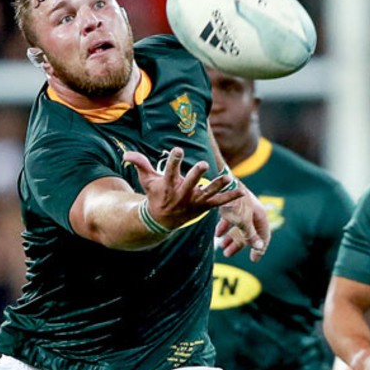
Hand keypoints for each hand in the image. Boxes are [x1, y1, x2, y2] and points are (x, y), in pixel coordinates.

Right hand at [125, 147, 243, 230]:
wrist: (162, 220)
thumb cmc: (155, 195)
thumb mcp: (146, 180)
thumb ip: (140, 164)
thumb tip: (127, 154)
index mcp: (168, 185)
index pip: (170, 170)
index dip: (174, 160)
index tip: (178, 150)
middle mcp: (182, 194)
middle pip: (190, 183)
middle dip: (196, 174)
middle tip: (202, 164)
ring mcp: (194, 201)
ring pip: (208, 193)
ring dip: (218, 185)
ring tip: (227, 177)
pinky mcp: (204, 207)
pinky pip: (219, 202)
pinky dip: (230, 197)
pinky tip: (242, 192)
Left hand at [214, 189, 268, 261]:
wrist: (222, 183)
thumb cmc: (235, 204)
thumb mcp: (243, 222)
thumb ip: (250, 235)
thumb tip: (260, 247)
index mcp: (260, 216)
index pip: (264, 235)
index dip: (260, 248)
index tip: (253, 259)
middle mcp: (253, 212)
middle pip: (249, 233)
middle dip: (239, 244)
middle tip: (227, 254)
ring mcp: (242, 209)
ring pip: (238, 227)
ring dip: (230, 237)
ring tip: (222, 247)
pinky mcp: (232, 205)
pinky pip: (231, 220)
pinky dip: (225, 227)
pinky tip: (217, 234)